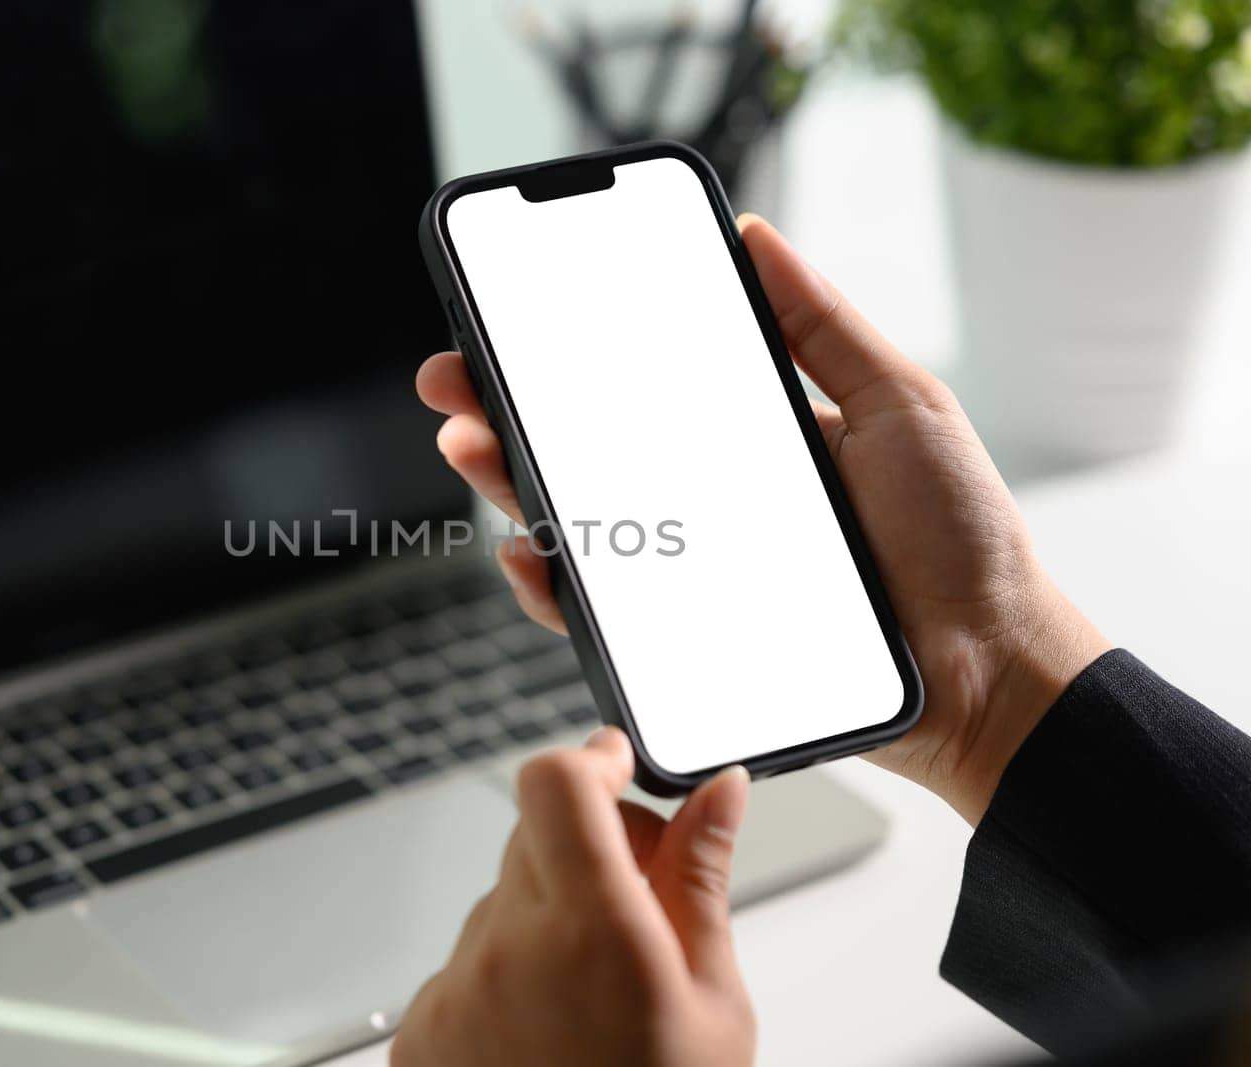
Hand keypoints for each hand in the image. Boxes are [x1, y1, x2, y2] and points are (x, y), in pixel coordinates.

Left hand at [392, 728, 754, 1066]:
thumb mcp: (714, 1002)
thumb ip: (701, 880)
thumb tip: (717, 793)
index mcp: (595, 933)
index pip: (555, 782)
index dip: (589, 760)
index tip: (617, 767)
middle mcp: (508, 951)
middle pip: (533, 834)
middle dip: (588, 845)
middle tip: (640, 900)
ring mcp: (454, 993)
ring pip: (501, 902)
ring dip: (546, 918)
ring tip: (596, 998)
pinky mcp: (419, 1032)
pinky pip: (466, 964)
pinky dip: (508, 977)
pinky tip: (550, 1035)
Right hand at [416, 215, 1110, 824]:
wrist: (989, 667)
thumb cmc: (959, 538)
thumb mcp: (899, 403)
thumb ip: (822, 326)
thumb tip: (754, 237)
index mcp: (740, 441)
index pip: (632, 391)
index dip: (561, 359)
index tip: (503, 322)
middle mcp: (702, 505)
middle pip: (581, 457)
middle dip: (502, 417)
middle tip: (453, 383)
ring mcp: (690, 575)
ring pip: (574, 532)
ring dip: (508, 490)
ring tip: (471, 448)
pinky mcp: (689, 643)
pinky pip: (602, 619)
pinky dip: (551, 590)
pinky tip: (527, 555)